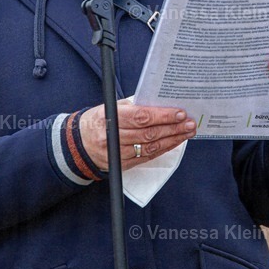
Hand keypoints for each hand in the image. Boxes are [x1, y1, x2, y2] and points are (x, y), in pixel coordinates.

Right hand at [79, 99, 196, 171]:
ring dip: (172, 139)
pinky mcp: (122, 165)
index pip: (141, 117)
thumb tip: (160, 103)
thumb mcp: (111, 107)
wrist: (78, 144)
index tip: (179, 112)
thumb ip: (133, 106)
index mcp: (109, 118)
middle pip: (149, 133)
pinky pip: (147, 157)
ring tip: (187, 132)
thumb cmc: (98, 121)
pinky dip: (163, 149)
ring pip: (150, 147)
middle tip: (189, 123)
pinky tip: (175, 142)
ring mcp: (117, 154)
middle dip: (173, 128)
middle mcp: (113, 137)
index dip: (162, 116)